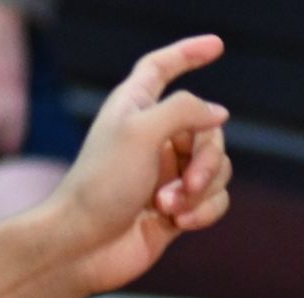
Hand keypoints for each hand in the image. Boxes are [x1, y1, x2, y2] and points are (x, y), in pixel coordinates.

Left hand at [40, 35, 233, 294]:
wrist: (84, 246)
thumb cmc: (102, 184)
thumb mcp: (141, 132)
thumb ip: (184, 111)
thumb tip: (219, 114)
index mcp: (136, 107)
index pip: (163, 68)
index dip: (188, 53)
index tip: (217, 45)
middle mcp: (154, 137)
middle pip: (208, 129)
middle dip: (208, 158)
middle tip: (189, 180)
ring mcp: (168, 173)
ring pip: (218, 168)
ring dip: (202, 190)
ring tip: (169, 206)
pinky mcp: (179, 207)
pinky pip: (215, 201)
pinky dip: (204, 212)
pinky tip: (178, 222)